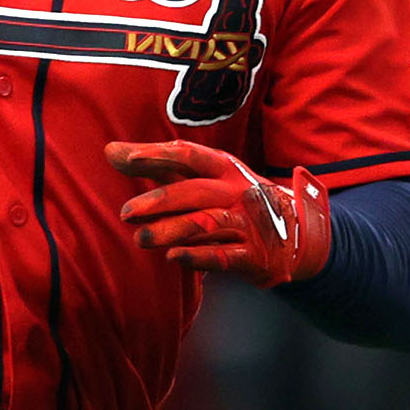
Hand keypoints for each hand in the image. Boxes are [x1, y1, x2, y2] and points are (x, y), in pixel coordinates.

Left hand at [106, 140, 331, 287]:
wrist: (299, 232)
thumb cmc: (233, 198)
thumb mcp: (203, 177)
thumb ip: (158, 165)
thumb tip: (109, 151)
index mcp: (224, 167)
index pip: (188, 155)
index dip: (156, 154)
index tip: (124, 158)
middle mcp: (237, 191)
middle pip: (195, 191)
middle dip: (158, 201)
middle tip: (125, 213)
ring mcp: (250, 222)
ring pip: (207, 223)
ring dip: (172, 231)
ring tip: (141, 239)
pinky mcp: (256, 254)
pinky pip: (226, 255)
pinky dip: (200, 256)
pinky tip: (175, 258)